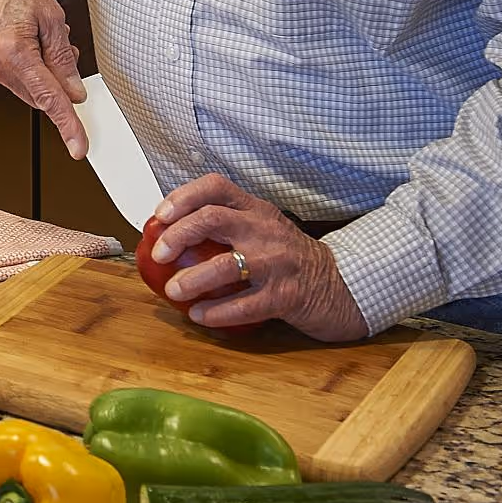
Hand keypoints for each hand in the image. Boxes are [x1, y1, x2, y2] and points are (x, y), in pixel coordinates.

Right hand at [0, 0, 87, 157]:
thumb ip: (62, 58)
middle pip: (40, 95)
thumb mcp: (51, 16)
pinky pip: (16, 78)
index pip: (48, 98)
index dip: (67, 125)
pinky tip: (32, 44)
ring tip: (45, 39)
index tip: (78, 145)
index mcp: (15, 52)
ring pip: (29, 87)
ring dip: (45, 73)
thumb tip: (72, 89)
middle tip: (66, 53)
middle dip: (59, 82)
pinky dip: (30, 68)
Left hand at [151, 174, 370, 341]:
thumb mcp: (263, 229)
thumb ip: (226, 225)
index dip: (182, 196)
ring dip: (193, 279)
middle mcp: (265, 230)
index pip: (215, 186)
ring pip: (226, 265)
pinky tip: (199, 315)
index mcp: (256, 209)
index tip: (160, 215)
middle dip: (178, 235)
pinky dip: (217, 312)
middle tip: (159, 254)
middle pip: (213, 219)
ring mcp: (277, 263)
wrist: (342, 285)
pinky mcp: (286, 296)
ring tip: (173, 290)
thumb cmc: (290, 257)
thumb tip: (170, 235)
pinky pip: (245, 305)